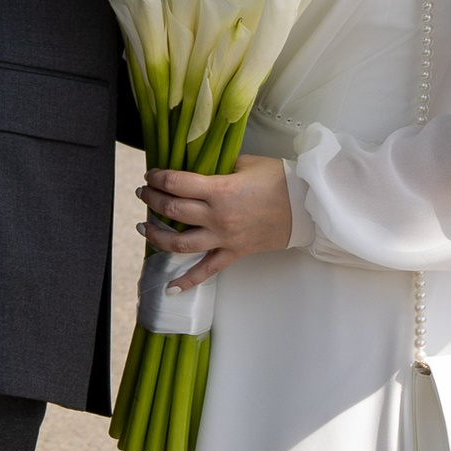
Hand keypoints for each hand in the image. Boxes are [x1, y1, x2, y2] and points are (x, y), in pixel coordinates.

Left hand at [142, 153, 293, 289]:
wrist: (306, 206)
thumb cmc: (279, 180)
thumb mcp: (245, 163)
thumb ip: (217, 166)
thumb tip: (195, 168)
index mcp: (221, 190)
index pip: (177, 184)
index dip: (158, 177)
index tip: (151, 174)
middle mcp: (218, 217)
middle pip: (173, 211)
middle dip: (152, 200)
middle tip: (144, 192)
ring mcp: (224, 238)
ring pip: (180, 244)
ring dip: (156, 236)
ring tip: (144, 226)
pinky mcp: (233, 253)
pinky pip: (206, 271)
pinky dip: (187, 281)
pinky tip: (170, 287)